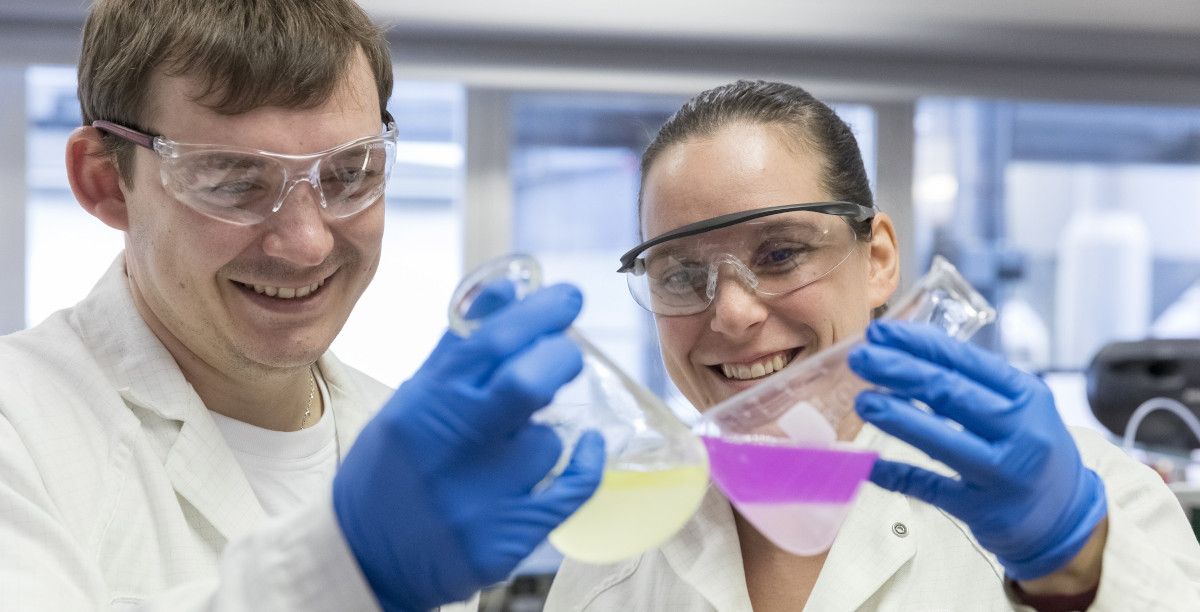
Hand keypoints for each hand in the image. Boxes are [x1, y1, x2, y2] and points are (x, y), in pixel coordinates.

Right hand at [334, 283, 604, 610]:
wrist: (364, 557)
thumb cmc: (390, 468)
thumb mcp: (411, 400)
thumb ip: (461, 344)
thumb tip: (510, 287)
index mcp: (423, 405)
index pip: (489, 343)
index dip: (538, 313)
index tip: (568, 297)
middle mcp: (448, 449)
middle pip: (527, 384)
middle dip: (559, 357)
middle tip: (565, 354)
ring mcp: (477, 498)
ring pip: (548, 441)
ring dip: (548, 429)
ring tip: (519, 438)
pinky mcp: (502, 540)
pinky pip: (570, 490)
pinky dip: (586, 462)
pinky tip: (583, 447)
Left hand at [847, 321, 1106, 580]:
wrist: (1065, 513)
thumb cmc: (1029, 446)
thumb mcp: (1019, 405)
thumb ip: (973, 381)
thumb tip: (904, 350)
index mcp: (1026, 395)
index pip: (965, 362)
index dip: (918, 345)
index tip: (880, 333)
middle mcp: (1019, 433)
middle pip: (951, 394)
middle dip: (899, 372)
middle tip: (860, 358)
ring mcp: (1002, 475)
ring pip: (942, 441)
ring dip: (897, 418)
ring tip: (863, 401)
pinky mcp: (983, 510)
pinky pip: (930, 489)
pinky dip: (896, 475)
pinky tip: (867, 464)